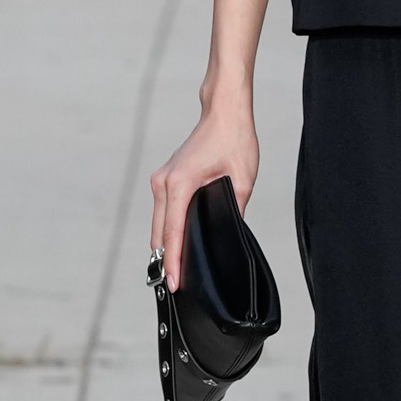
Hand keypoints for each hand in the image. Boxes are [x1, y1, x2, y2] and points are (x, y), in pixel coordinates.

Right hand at [149, 101, 258, 291]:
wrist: (223, 112)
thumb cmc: (234, 139)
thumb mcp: (242, 180)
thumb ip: (233, 210)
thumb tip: (227, 234)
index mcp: (180, 182)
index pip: (173, 231)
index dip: (173, 260)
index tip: (172, 282)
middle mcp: (164, 182)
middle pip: (160, 231)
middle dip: (164, 259)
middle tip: (172, 287)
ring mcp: (161, 180)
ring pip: (159, 223)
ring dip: (164, 245)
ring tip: (173, 272)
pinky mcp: (165, 179)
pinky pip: (162, 212)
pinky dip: (166, 230)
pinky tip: (174, 246)